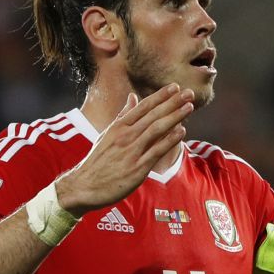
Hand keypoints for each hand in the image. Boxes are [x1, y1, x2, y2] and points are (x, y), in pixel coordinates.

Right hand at [54, 83, 194, 216]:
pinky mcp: (137, 168)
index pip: (143, 107)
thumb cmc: (97, 160)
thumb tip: (133, 96)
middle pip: (153, 115)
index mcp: (118, 126)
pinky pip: (156, 151)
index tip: (175, 87)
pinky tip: (181, 131)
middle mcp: (125, 135)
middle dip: (172, 102)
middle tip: (189, 93)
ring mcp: (131, 151)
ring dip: (174, 117)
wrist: (84, 186)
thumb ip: (123, 115)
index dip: (160, 96)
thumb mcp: (107, 134)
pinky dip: (169, 140)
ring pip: (156, 129)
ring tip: (189, 107)